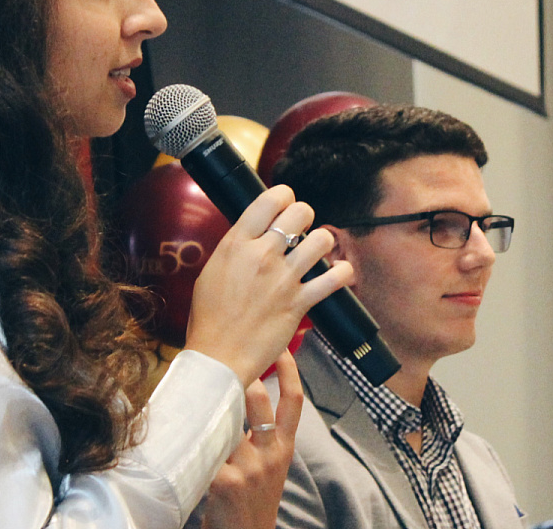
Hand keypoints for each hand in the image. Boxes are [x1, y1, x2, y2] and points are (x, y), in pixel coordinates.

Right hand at [184, 185, 351, 386]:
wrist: (217, 356)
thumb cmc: (210, 317)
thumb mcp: (213, 270)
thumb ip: (236, 247)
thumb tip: (254, 232)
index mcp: (236, 244)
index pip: (268, 200)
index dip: (284, 196)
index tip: (285, 204)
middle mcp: (261, 255)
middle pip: (300, 213)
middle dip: (305, 216)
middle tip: (301, 229)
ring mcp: (283, 278)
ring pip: (321, 240)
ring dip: (323, 242)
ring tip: (316, 252)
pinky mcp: (299, 303)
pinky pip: (334, 279)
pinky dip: (342, 273)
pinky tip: (337, 273)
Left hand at [201, 351, 303, 528]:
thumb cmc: (252, 499)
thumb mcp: (268, 466)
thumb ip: (258, 437)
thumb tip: (234, 400)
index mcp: (283, 447)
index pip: (294, 401)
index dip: (290, 371)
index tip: (282, 347)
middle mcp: (271, 454)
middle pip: (260, 402)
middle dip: (243, 379)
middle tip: (226, 361)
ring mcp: (250, 468)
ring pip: (226, 423)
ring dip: (209, 412)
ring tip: (193, 399)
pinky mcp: (227, 482)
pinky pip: (206, 452)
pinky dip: (192, 444)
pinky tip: (181, 438)